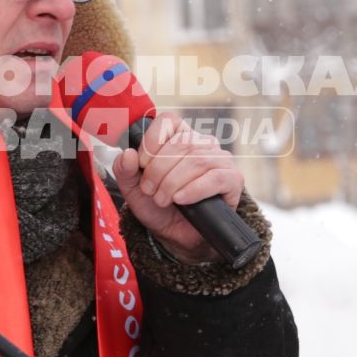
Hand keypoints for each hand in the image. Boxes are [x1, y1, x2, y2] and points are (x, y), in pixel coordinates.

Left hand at [112, 113, 244, 262]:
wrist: (175, 235)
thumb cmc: (158, 206)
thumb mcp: (133, 189)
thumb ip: (124, 170)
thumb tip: (127, 154)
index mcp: (180, 136)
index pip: (169, 121)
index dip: (151, 142)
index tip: (142, 166)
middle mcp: (203, 143)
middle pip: (181, 143)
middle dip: (158, 170)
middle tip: (150, 191)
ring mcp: (220, 160)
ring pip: (197, 161)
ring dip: (173, 182)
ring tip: (163, 199)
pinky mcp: (232, 180)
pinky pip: (215, 178)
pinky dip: (193, 189)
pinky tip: (180, 199)